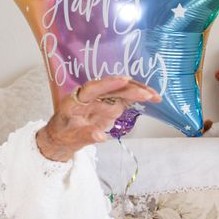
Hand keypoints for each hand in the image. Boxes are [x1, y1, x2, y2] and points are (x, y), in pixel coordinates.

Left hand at [37, 76, 160, 160]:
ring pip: (122, 91)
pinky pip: (127, 98)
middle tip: (147, 94)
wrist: (63, 136)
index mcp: (76, 100)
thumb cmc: (64, 134)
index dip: (108, 83)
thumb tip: (100, 137)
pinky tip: (154, 98)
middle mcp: (91, 95)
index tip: (124, 80)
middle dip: (130, 89)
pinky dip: (140, 97)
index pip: (92, 88)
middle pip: (111, 88)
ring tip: (155, 96)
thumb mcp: (71, 138)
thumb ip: (85, 135)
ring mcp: (102, 99)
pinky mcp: (111, 104)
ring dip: (139, 91)